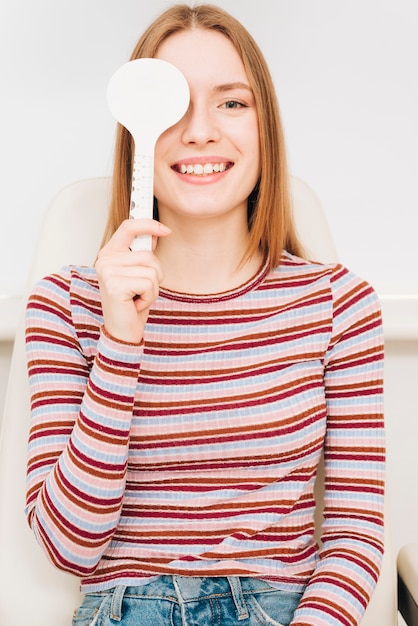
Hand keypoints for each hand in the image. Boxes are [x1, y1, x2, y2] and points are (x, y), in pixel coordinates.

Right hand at [95, 218, 170, 342]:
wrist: (122, 331)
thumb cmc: (131, 303)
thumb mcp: (139, 274)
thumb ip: (142, 254)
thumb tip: (155, 233)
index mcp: (109, 254)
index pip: (128, 227)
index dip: (148, 224)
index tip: (166, 230)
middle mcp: (105, 260)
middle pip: (148, 254)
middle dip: (155, 274)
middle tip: (140, 290)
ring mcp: (108, 272)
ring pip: (151, 269)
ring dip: (153, 288)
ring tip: (138, 297)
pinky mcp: (115, 285)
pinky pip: (149, 283)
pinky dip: (149, 297)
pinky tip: (136, 304)